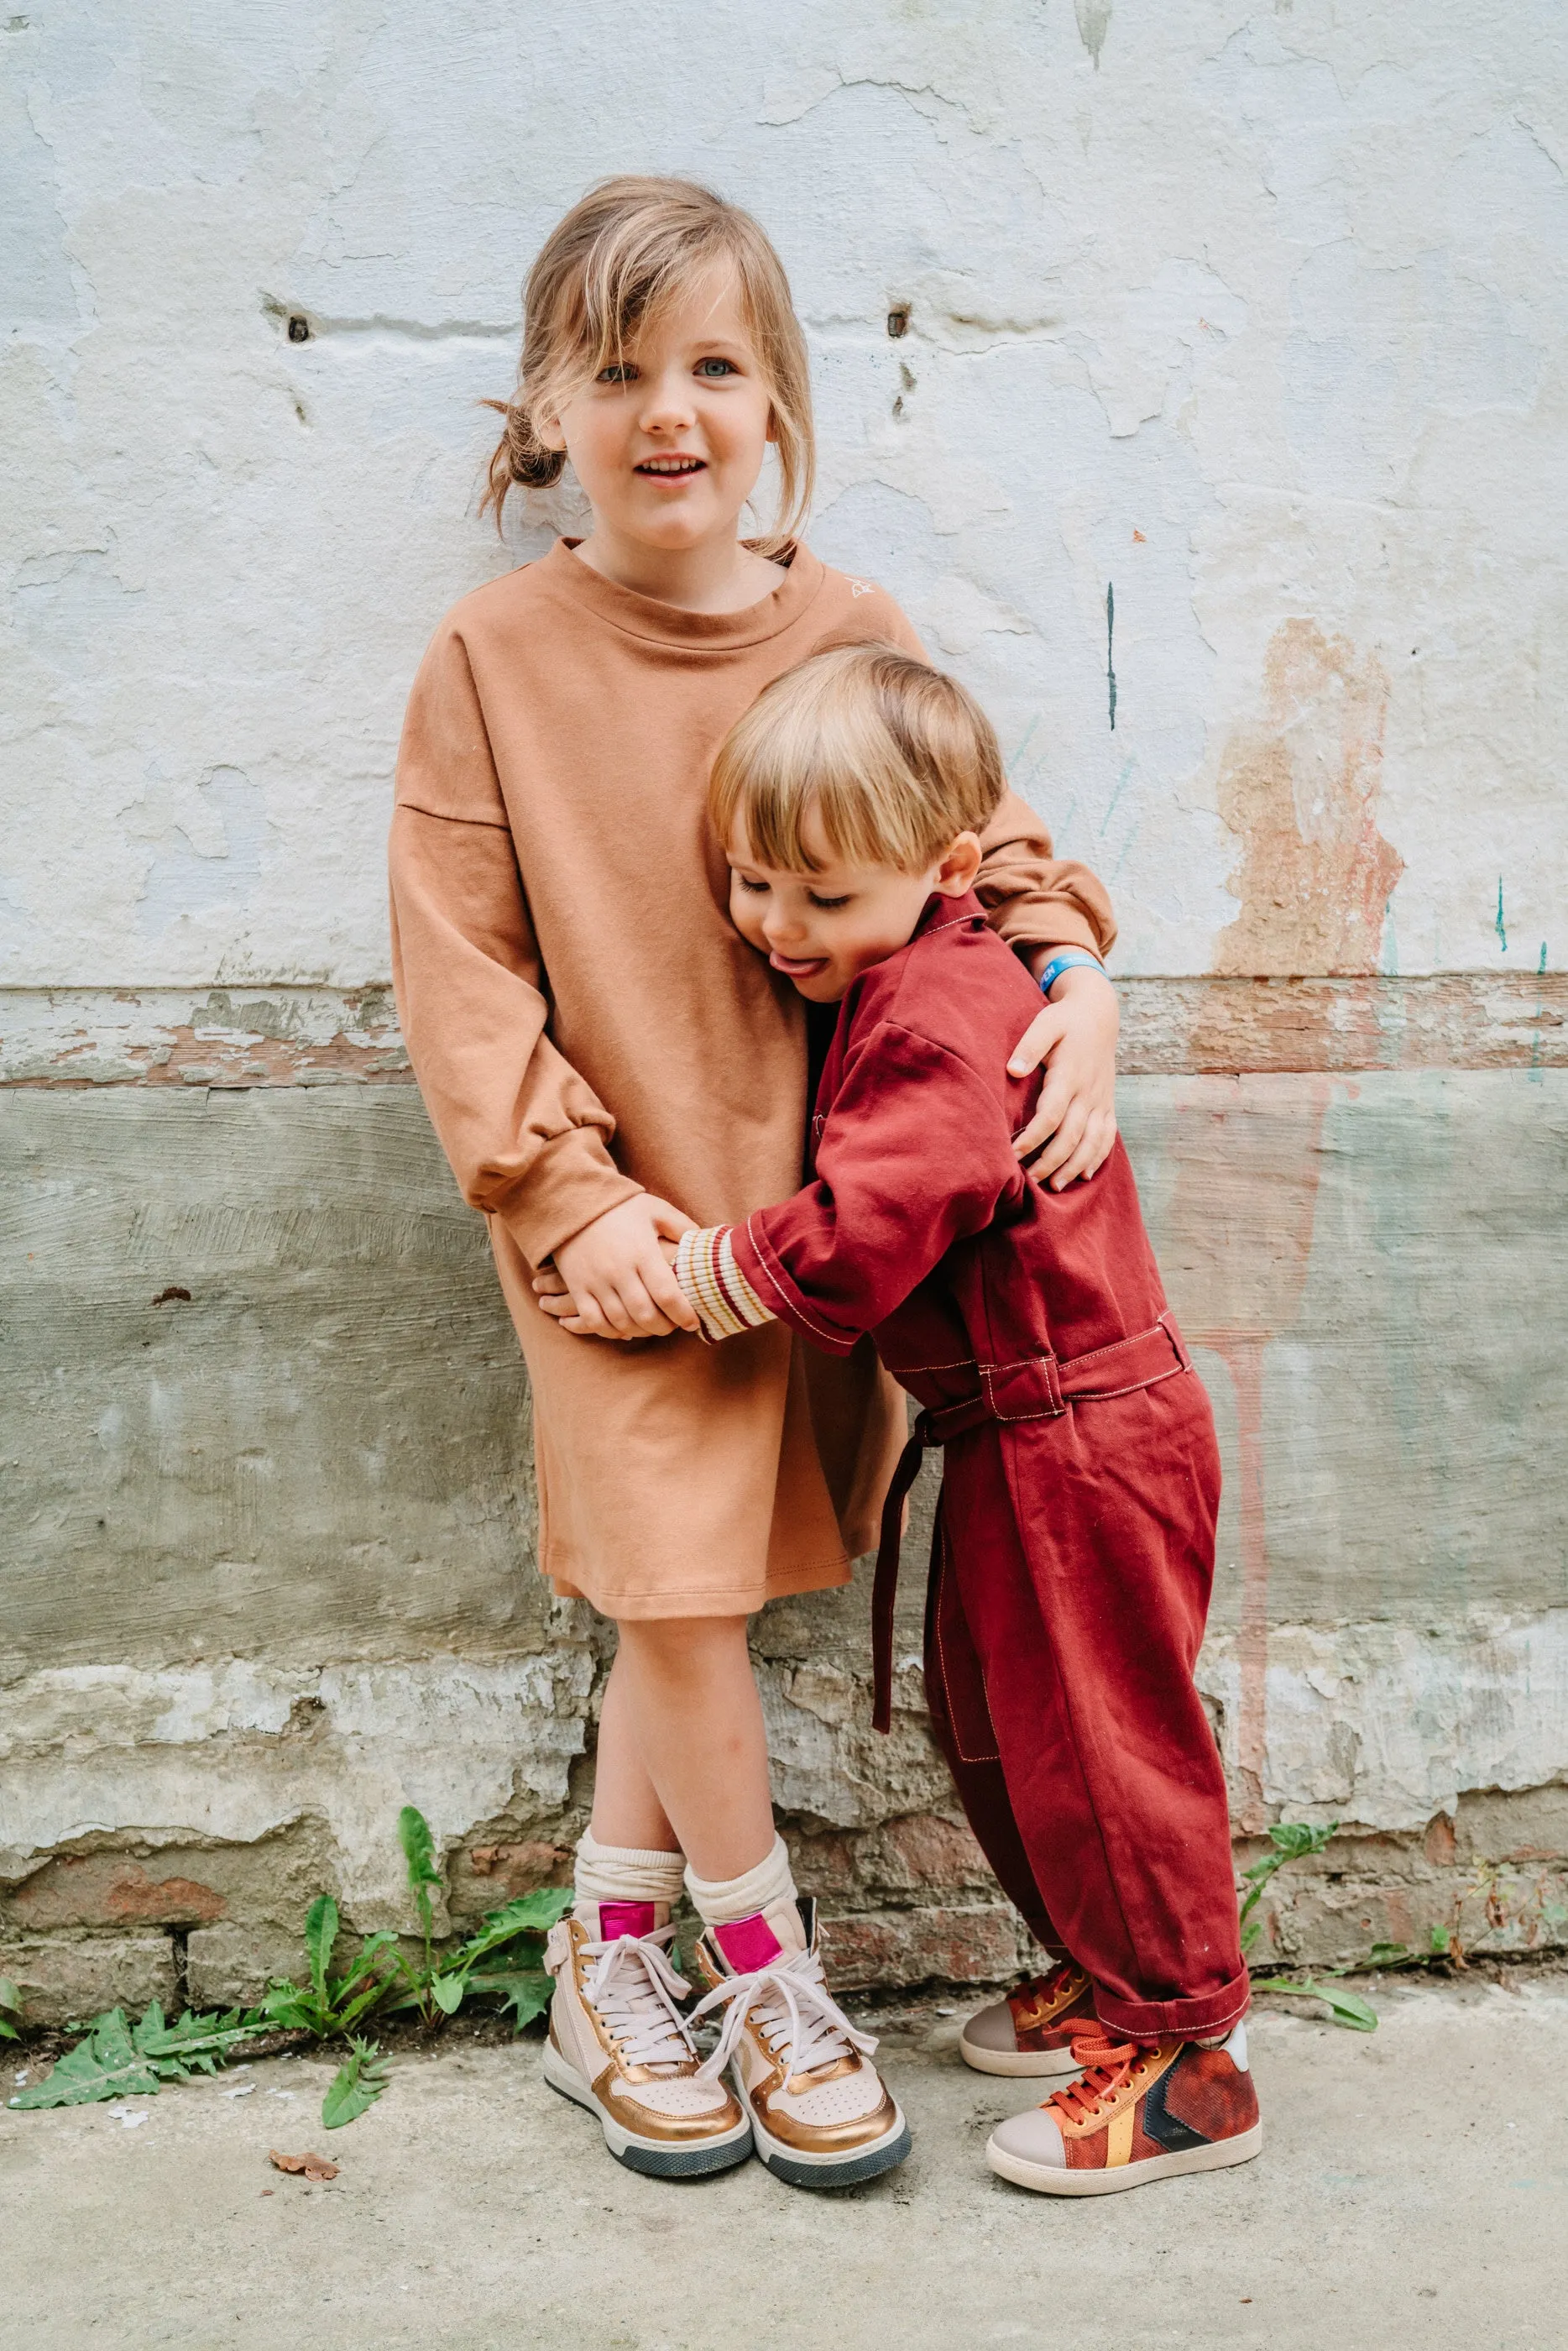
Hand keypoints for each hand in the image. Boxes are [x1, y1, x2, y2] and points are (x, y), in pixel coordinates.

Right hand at [533, 1196, 698, 1338]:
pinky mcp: (578, 1287)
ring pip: (621, 1322)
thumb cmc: (621, 1207)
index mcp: (642, 1252)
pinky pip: (594, 1321)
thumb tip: (706, 1244)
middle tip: (674, 1326)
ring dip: (641, 1331)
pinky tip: (625, 1329)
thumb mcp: (656, 1210)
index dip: (684, 1314)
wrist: (573, 1201)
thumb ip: (683, 1227)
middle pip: (645, 1315)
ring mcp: (595, 1281)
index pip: (667, 1295)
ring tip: (652, 1327)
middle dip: (664, 1328)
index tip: (693, 1322)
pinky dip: (611, 1332)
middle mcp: (618, 1270)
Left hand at [1007, 962, 1118, 1188]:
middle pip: (1071, 1136)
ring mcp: (1102, 1100)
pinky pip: (1108, 1136)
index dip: (1032, 1138)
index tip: (1012, 1154)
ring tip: (1055, 1185)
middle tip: (1028, 1180)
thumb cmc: (1065, 1020)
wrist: (1100, 1014)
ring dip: (1074, 1166)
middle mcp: (1089, 1092)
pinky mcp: (1108, 1104)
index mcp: (1070, 1075)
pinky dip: (1098, 1157)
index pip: (1051, 1115)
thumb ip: (1029, 1046)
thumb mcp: (1046, 1023)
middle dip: (1050, 1161)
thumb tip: (1012, 1070)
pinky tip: (1083, 1174)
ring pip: (1092, 1142)